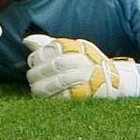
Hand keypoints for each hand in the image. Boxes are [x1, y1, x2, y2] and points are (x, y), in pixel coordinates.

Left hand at [24, 34, 139, 99]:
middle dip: (38, 72)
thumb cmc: (86, 62)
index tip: (33, 61)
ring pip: (57, 82)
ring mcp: (84, 78)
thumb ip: (48, 45)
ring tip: (36, 88)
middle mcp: (82, 61)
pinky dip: (50, 98)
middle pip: (54, 65)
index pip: (53, 48)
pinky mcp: (84, 95)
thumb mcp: (71, 48)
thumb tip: (26, 40)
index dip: (39, 55)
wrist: (113, 81)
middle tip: (31, 77)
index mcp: (78, 47)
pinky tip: (46, 98)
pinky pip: (62, 98)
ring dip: (41, 87)